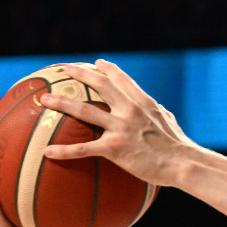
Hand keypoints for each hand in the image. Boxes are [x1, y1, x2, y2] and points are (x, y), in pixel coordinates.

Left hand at [39, 59, 197, 187]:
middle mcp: (130, 110)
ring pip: (84, 111)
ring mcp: (121, 128)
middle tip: (63, 70)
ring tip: (44, 99)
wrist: (183, 164)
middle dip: (80, 74)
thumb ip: (160, 114)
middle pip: (100, 85)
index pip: (122, 79)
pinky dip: (64, 150)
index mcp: (143, 103)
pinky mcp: (115, 148)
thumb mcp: (170, 123)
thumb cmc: (179, 147)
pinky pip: (84, 148)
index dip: (107, 69)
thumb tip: (159, 110)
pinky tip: (48, 152)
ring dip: (61, 103)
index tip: (95, 63)